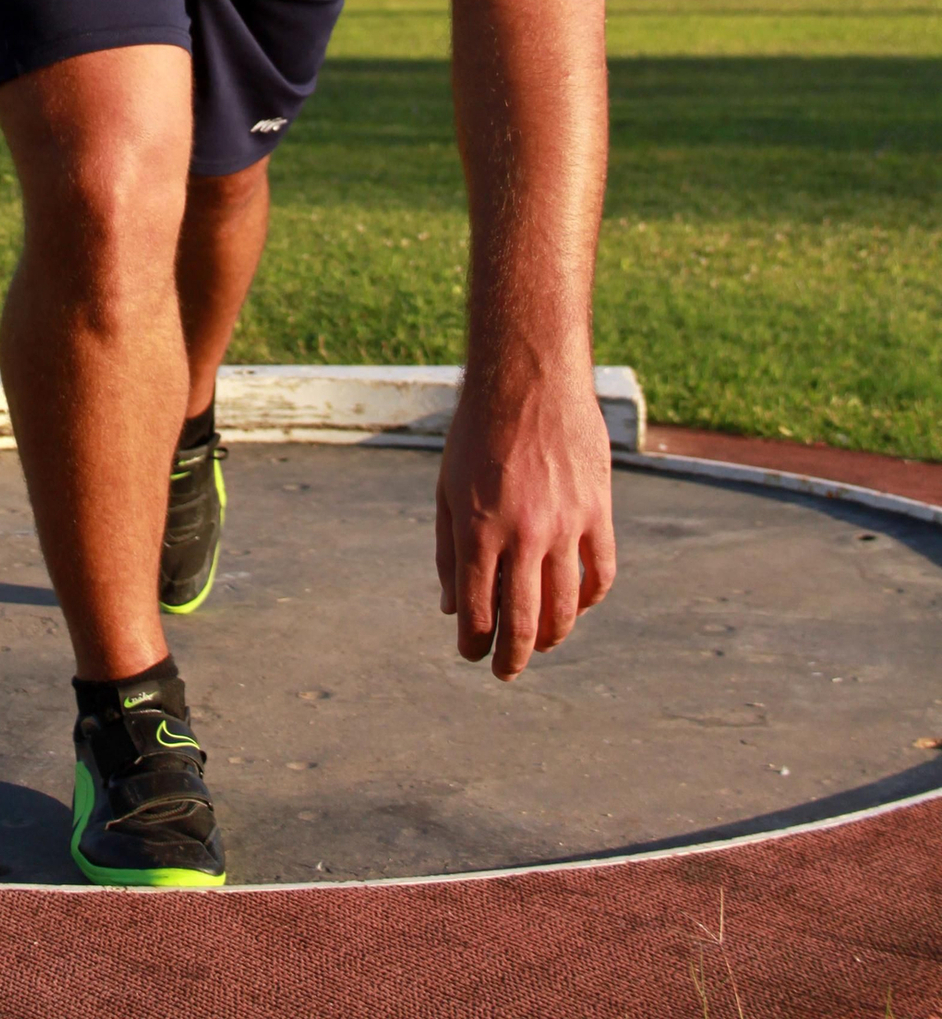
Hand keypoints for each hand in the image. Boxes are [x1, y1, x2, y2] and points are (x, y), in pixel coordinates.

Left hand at [435, 363, 616, 679]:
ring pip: (566, 607)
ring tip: (542, 644)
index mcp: (477, 529)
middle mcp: (522, 534)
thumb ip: (447, 551)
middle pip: (522, 623)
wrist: (527, 377)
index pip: (477, 612)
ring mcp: (565, 525)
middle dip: (512, 658)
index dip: (474, 644)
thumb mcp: (447, 488)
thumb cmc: (477, 431)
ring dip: (553, 636)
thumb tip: (452, 609)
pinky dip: (591, 599)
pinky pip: (601, 573)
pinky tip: (577, 603)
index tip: (472, 653)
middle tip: (506, 671)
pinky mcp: (598, 511)